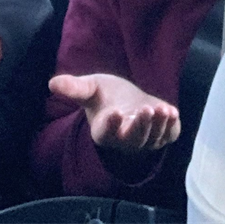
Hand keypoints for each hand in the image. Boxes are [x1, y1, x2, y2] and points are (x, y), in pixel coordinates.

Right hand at [48, 72, 179, 154]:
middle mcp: (124, 140)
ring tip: (162, 109)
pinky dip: (170, 127)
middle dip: (140, 126)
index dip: (110, 124)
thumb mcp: (91, 88)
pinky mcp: (162, 136)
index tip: (115, 111)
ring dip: (158, 125)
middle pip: (132, 139)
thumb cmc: (106, 96)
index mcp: (104, 131)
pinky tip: (172, 113)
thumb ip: (74, 87)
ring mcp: (145, 141)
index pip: (106, 132)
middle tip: (145, 110)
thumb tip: (52, 83)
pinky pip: (167, 136)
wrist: (129, 100)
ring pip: (152, 138)